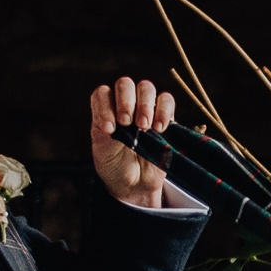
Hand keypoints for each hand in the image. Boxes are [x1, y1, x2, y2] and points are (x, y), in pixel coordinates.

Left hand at [90, 78, 178, 209]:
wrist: (135, 185)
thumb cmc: (115, 167)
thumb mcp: (103, 152)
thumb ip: (108, 132)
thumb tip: (121, 120)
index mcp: (105, 111)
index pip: (102, 94)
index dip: (105, 107)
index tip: (109, 129)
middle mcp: (124, 105)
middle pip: (125, 84)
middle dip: (126, 101)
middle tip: (126, 123)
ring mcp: (145, 109)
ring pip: (146, 87)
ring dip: (145, 105)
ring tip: (144, 127)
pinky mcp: (164, 117)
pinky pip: (167, 101)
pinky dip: (164, 111)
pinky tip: (159, 128)